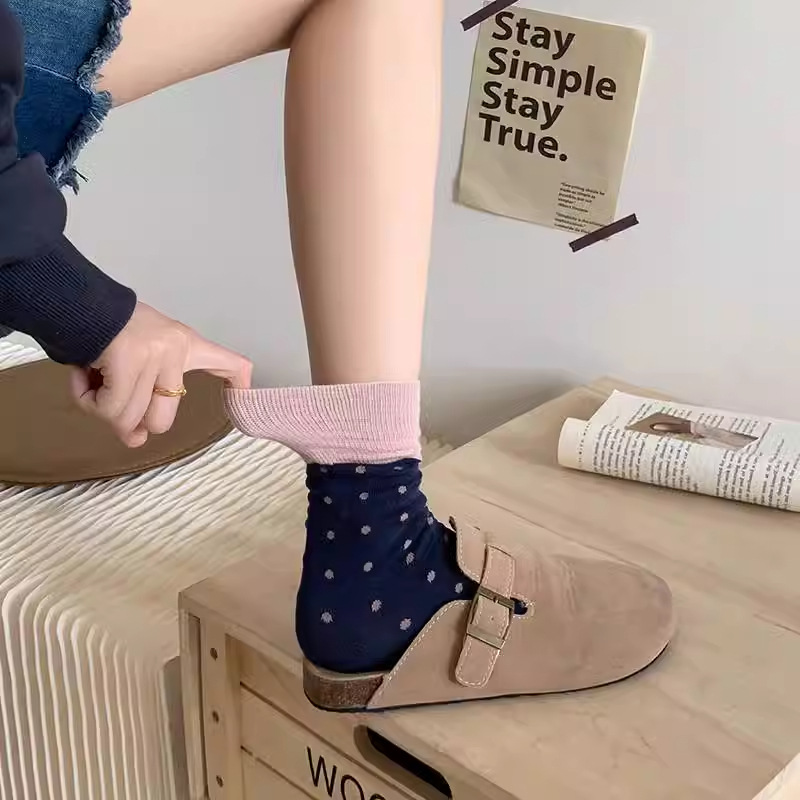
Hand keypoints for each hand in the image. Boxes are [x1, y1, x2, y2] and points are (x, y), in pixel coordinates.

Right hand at [70, 302, 251, 446]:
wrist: (75, 302)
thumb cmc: (107, 332)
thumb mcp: (138, 356)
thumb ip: (141, 400)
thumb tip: (136, 441)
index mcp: (186, 345)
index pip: (229, 362)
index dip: (238, 383)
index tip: (243, 396)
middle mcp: (177, 349)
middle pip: (161, 421)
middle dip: (129, 421)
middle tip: (109, 403)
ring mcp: (156, 355)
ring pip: (128, 416)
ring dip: (101, 408)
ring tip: (91, 381)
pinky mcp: (130, 359)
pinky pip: (109, 407)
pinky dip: (87, 401)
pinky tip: (82, 377)